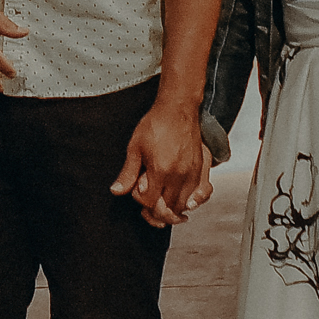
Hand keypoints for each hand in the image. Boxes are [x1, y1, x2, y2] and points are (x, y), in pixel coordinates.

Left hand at [111, 100, 206, 227]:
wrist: (178, 108)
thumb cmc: (156, 124)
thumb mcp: (135, 147)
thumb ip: (128, 173)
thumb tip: (117, 191)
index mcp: (161, 171)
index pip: (151, 202)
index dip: (142, 199)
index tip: (139, 188)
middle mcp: (179, 175)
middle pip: (169, 208)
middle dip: (157, 210)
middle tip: (150, 202)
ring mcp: (193, 173)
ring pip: (184, 205)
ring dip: (174, 208)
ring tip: (164, 203)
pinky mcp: (202, 168)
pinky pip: (201, 194)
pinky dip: (192, 201)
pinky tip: (186, 200)